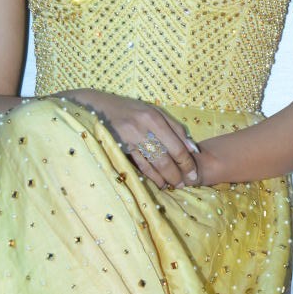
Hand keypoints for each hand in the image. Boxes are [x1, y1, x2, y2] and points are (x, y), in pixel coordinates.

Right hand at [65, 89, 199, 189]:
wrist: (98, 107)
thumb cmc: (131, 109)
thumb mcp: (154, 111)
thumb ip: (175, 128)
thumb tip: (193, 148)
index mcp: (155, 117)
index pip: (177, 145)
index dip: (188, 162)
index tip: (195, 174)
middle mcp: (143, 128)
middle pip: (166, 156)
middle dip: (178, 173)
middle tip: (185, 184)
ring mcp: (130, 139)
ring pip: (153, 163)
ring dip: (166, 177)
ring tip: (174, 185)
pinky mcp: (120, 148)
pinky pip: (139, 165)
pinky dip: (151, 176)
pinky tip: (159, 183)